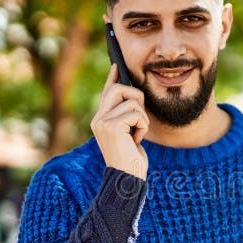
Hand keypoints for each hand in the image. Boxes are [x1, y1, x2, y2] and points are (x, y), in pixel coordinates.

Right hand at [90, 64, 149, 179]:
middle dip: (136, 97)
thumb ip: (127, 116)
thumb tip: (134, 95)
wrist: (127, 177)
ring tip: (137, 135)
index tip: (117, 64)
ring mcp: (102, 121)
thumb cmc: (131, 158)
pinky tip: (137, 140)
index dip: (112, 77)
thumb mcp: (129, 133)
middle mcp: (98, 118)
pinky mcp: (111, 126)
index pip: (107, 93)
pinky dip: (144, 126)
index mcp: (101, 119)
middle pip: (119, 88)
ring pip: (132, 101)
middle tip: (139, 117)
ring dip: (143, 118)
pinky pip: (137, 113)